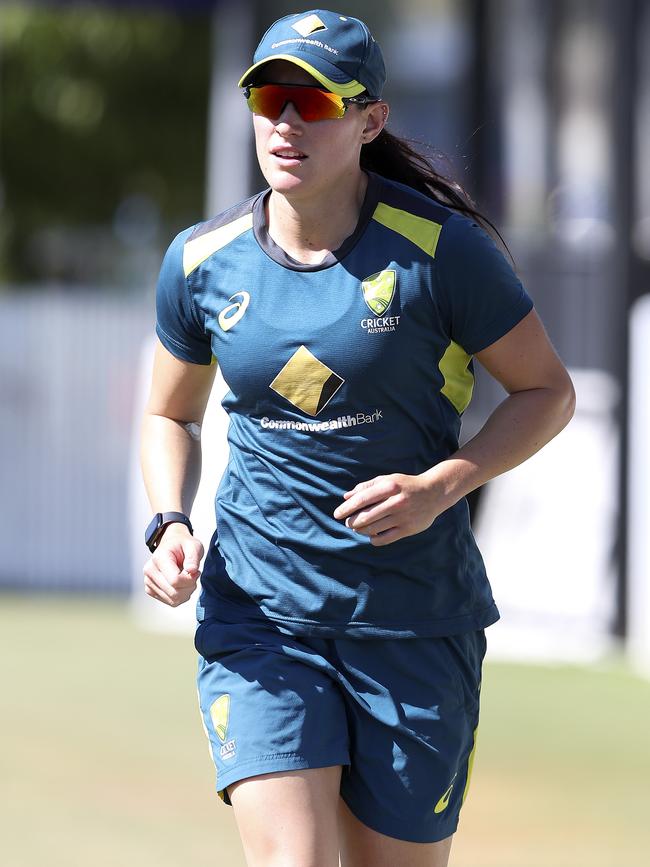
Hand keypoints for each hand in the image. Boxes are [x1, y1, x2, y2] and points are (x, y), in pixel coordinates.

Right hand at [143, 524, 203, 606]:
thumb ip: (193, 557)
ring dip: (186, 592)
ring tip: (187, 578)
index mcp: (158, 559)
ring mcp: (148, 582)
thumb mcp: (193, 545)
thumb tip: (192, 571)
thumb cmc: (183, 545)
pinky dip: (181, 596)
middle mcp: (150, 571)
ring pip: (173, 600)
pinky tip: (181, 584)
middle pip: (174, 593)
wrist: (172, 545)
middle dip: (189, 587)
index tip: (196, 571)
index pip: (175, 581)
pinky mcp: (151, 590)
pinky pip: (170, 602)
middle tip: (193, 575)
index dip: (190, 580)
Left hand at [332, 472, 446, 546]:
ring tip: (358, 528)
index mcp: (389, 486)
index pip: (361, 499)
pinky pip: (384, 539)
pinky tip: (372, 535)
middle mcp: (395, 502)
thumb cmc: (405, 485)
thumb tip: (346, 497)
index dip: (346, 508)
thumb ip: (366, 487)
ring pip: (373, 529)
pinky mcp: (408, 529)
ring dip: (360, 530)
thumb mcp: (387, 480)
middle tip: (348, 523)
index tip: (337, 514)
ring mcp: (402, 517)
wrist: (434, 493)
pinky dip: (373, 539)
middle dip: (351, 522)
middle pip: (365, 517)